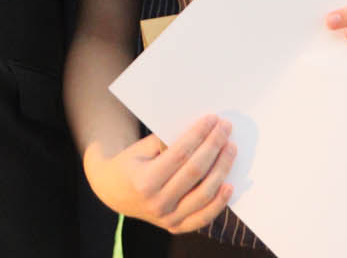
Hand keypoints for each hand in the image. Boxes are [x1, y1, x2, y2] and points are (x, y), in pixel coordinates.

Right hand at [82, 114, 235, 233]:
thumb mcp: (140, 149)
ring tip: (231, 149)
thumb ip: (166, 142)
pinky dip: (219, 202)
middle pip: (195, 172)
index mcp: (145, 182)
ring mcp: (168, 219)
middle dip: (214, 146)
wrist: (114, 193)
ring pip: (204, 194)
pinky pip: (203, 216)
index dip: (198, 135)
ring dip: (222, 169)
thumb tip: (200, 130)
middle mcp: (157, 204)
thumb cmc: (130, 164)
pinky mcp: (176, 227)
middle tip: (226, 128)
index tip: (212, 119)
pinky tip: (230, 184)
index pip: (180, 154)